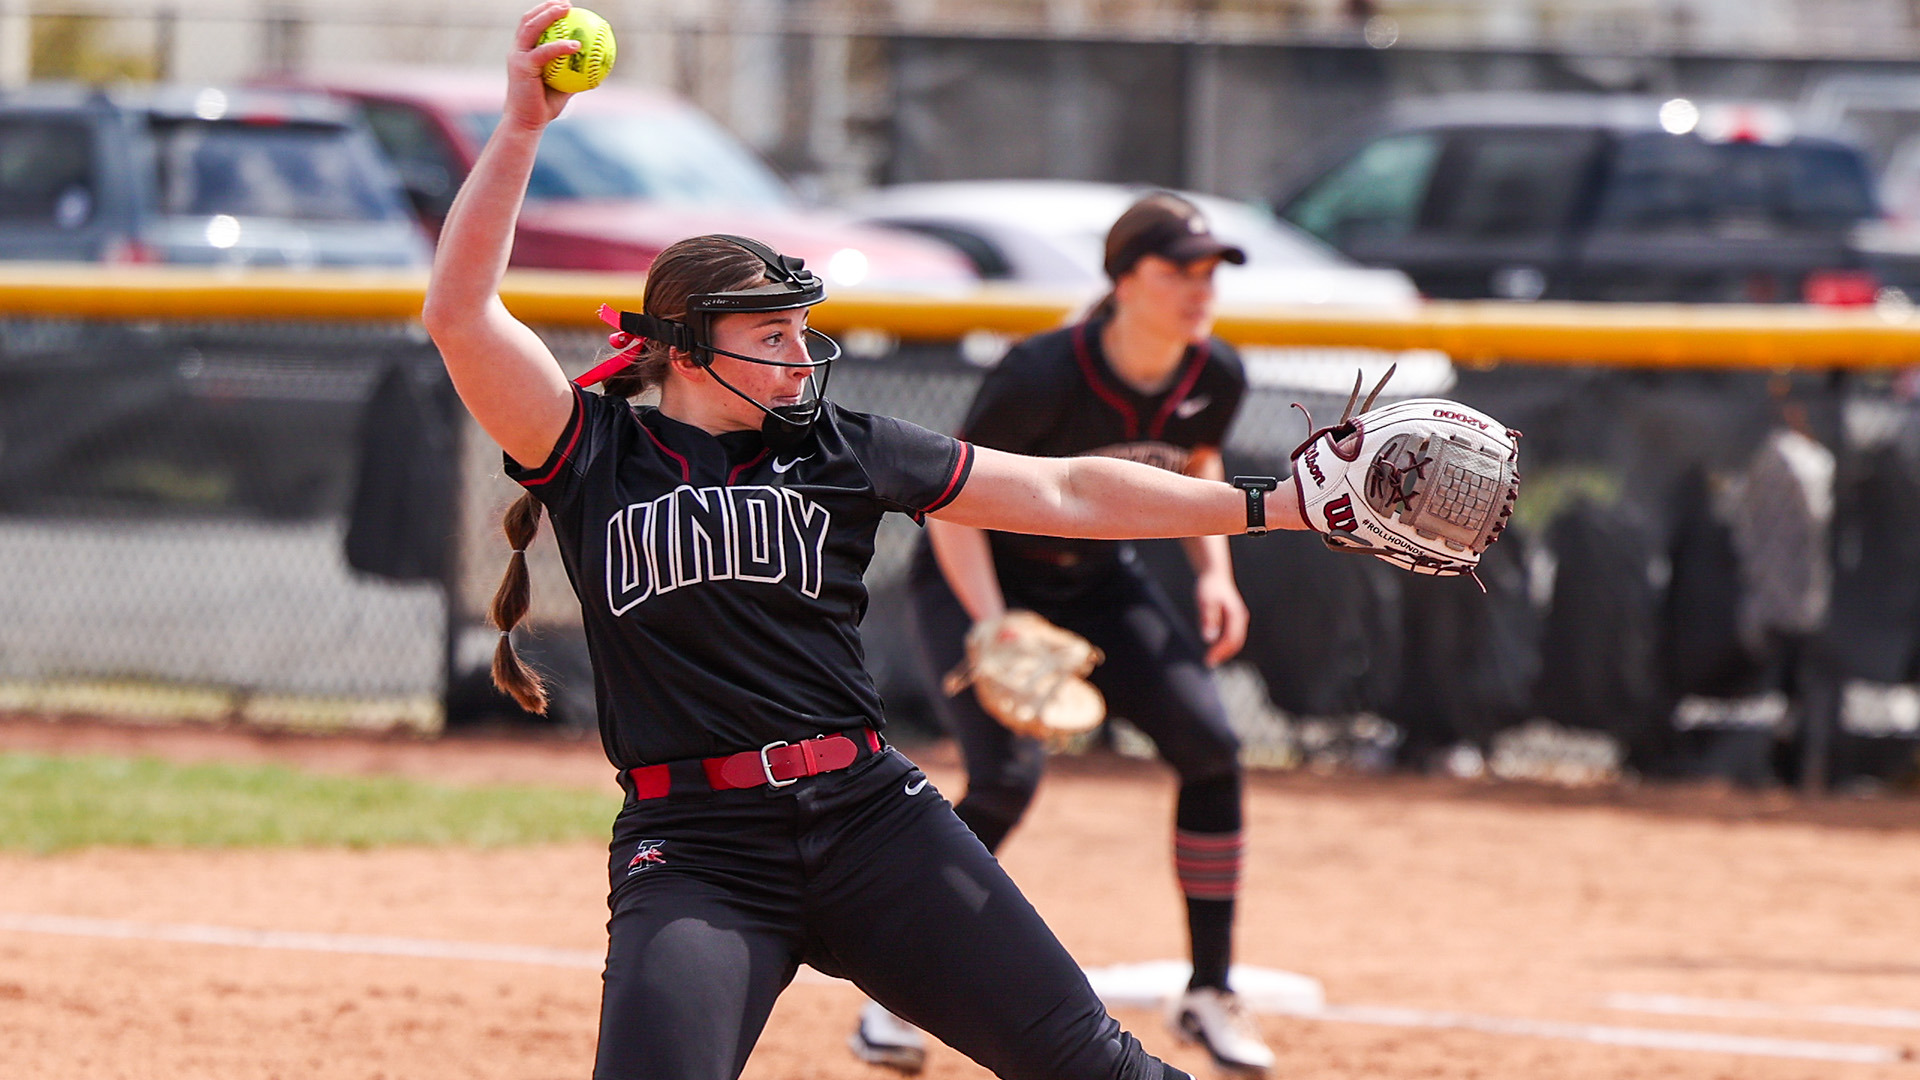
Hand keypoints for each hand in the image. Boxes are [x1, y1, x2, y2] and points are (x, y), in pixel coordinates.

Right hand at [505, 2, 581, 131]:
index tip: (566, 8)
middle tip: (568, 4)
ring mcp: (517, 57)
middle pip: (529, 19)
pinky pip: (544, 52)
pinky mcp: (522, 67)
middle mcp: (517, 51)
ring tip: (567, 10)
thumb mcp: (563, 87)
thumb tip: (597, 65)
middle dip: (547, 7)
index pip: (532, 25)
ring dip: (549, 15)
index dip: (546, 12)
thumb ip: (574, 73)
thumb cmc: (543, 107)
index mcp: (524, 53)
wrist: (526, 123)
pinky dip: (560, 46)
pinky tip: (576, 45)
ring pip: (531, 27)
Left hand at [1193, 569, 1247, 666]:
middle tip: (1208, 663)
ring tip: (1211, 658)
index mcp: (1236, 616)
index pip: (1230, 640)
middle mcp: (1240, 618)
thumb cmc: (1209, 586)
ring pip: (1235, 640)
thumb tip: (1209, 638)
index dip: (1220, 652)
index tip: (1208, 660)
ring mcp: (1238, 618)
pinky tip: (1214, 647)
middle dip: (1223, 655)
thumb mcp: (1205, 601)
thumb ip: (1208, 619)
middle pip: (1235, 643)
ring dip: (1224, 651)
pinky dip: (1224, 644)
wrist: (1214, 573)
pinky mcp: (1234, 618)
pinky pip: (1232, 635)